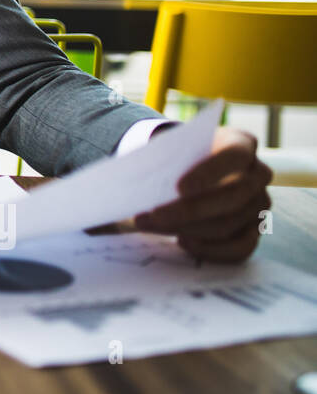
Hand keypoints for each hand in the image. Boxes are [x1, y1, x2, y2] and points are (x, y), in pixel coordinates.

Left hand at [133, 125, 272, 262]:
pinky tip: (183, 242)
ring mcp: (259, 203)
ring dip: (188, 229)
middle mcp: (258, 174)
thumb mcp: (172, 148)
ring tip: (154, 226)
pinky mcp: (254, 229)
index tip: (179, 188)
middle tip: (156, 215)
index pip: (234, 156)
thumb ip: (162, 160)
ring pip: (230, 224)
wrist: (188, 167)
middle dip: (191, 210)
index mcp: (242, 144)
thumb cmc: (180, 156)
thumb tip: (135, 183)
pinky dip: (210, 249)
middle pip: (233, 196)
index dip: (209, 172)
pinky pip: (240, 247)